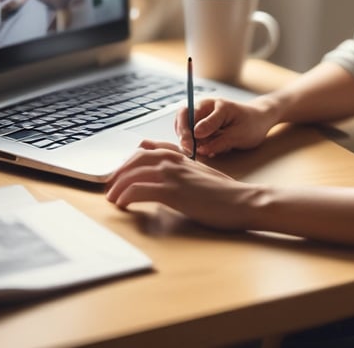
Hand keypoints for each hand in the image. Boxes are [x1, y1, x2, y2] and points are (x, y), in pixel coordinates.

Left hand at [105, 140, 258, 229]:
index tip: (121, 170)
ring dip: (118, 185)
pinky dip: (126, 196)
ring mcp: (173, 174)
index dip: (131, 159)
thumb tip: (169, 175)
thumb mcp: (203, 174)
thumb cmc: (226, 192)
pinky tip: (123, 205)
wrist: (243, 200)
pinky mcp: (172, 192)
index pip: (148, 148)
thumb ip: (185, 171)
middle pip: (136, 158)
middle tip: (110, 186)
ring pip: (133, 173)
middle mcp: (175, 160)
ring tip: (111, 198)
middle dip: (119, 171)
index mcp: (182, 155)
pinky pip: (139, 190)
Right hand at [174, 97, 274, 158]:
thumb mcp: (238, 133)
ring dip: (192, 142)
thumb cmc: (251, 124)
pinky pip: (193, 136)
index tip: (190, 146)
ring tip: (209, 150)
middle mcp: (204, 108)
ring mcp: (202, 116)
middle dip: (184, 137)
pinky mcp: (203, 126)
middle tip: (190, 152)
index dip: (186, 131)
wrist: (259, 120)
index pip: (189, 114)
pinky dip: (197, 144)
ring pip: (186, 129)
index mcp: (213, 104)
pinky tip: (210, 149)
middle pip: (182, 119)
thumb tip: (198, 145)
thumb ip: (218, 140)